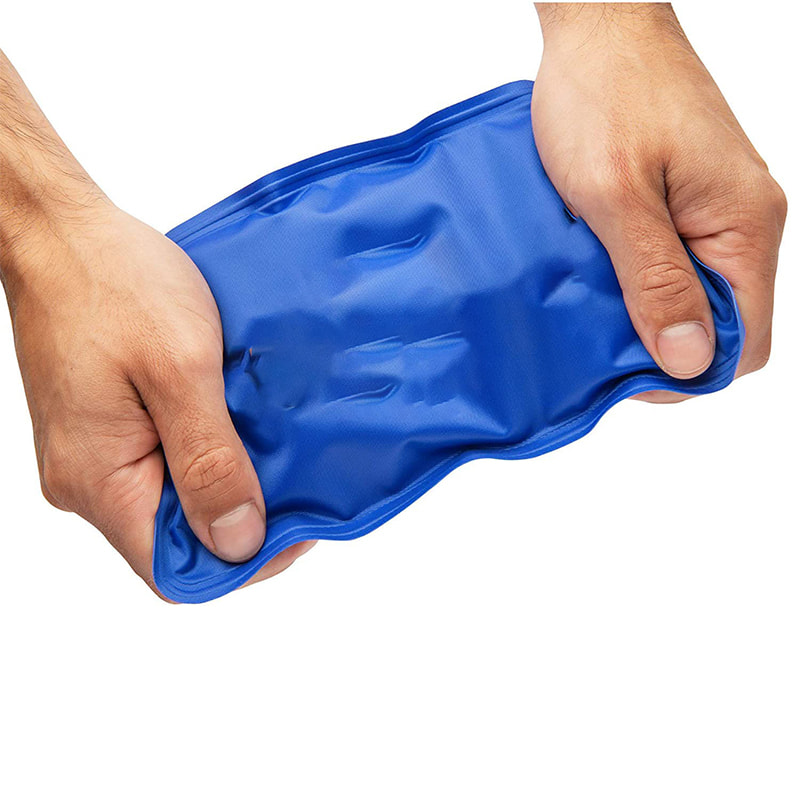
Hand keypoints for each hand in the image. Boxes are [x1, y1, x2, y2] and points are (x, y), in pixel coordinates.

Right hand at [2, 199, 313, 596]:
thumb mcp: (180, 370)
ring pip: (171, 502)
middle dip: (243, 522)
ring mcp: (91, 455)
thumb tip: (237, 542)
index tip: (298, 528)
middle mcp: (86, 481)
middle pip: (176, 540)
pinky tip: (239, 428)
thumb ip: (209, 462)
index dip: (243, 564)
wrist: (61, 232)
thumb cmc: (114, 283)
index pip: (174, 570)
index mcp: (98, 480)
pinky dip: (204, 456)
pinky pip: (159, 466)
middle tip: (298, 483)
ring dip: (226, 484)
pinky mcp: (102, 428)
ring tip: (276, 454)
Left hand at [531, 3, 785, 400]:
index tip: (628, 375)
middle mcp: (743, 223)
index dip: (690, 372)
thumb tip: (689, 359)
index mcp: (743, 227)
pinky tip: (596, 277)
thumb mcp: (617, 197)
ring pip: (694, 293)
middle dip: (662, 343)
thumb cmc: (606, 94)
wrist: (600, 25)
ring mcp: (716, 210)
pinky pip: (675, 261)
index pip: (742, 341)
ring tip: (591, 307)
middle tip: (598, 340)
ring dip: (644, 311)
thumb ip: (656, 279)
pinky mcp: (687, 199)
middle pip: (719, 322)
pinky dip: (637, 279)